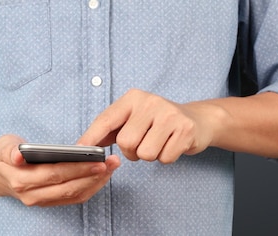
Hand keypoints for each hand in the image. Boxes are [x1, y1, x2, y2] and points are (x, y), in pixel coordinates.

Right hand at [0, 134, 120, 206]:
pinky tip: (102, 175)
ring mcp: (42, 201)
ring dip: (96, 182)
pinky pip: (74, 198)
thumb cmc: (4, 155)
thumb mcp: (3, 146)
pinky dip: (91, 187)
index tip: (97, 160)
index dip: (77, 168)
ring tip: (111, 167)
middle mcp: (32, 195)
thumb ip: (10, 150)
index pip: (54, 174)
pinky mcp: (50, 202)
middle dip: (92, 175)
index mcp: (21, 180)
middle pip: (68, 186)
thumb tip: (18, 155)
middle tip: (111, 162)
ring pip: (74, 195)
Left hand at [78, 89, 223, 163]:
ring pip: (145, 153)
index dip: (91, 137)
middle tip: (143, 143)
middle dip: (132, 152)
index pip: (106, 120)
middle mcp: (150, 102)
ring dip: (150, 156)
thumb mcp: (134, 118)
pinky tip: (171, 144)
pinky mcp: (185, 129)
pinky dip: (166, 158)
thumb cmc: (158, 122)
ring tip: (158, 142)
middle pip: (125, 142)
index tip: (79, 150)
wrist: (198, 120)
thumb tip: (83, 145)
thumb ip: (110, 129)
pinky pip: (164, 158)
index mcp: (133, 98)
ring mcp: (169, 115)